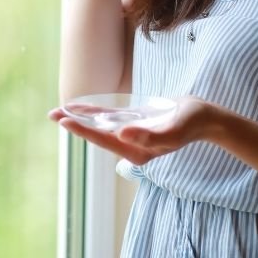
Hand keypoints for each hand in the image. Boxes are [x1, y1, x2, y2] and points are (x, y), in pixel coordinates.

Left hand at [49, 96, 215, 164]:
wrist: (206, 117)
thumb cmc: (192, 122)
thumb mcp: (174, 128)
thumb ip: (151, 135)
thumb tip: (122, 135)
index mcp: (138, 151)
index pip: (104, 139)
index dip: (83, 130)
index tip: (64, 121)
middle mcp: (132, 145)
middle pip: (97, 134)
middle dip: (74, 124)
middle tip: (51, 114)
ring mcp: (132, 135)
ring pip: (100, 126)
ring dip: (80, 118)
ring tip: (58, 111)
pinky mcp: (134, 124)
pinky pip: (109, 118)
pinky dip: (94, 113)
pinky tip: (80, 107)